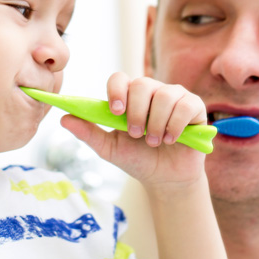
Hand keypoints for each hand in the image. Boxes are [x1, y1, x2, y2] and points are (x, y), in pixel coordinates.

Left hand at [60, 72, 207, 189]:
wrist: (165, 179)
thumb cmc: (137, 159)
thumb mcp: (109, 148)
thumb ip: (88, 132)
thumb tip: (64, 119)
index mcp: (129, 96)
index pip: (120, 79)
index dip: (117, 91)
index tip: (115, 112)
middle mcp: (152, 91)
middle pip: (142, 84)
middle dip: (136, 112)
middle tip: (135, 134)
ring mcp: (174, 96)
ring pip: (165, 95)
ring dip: (156, 123)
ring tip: (154, 142)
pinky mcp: (194, 107)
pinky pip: (186, 105)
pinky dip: (175, 124)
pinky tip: (171, 139)